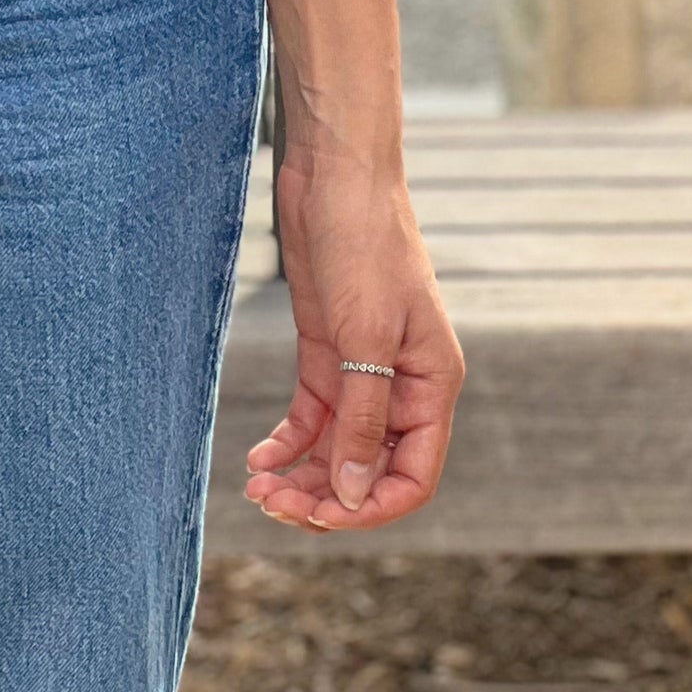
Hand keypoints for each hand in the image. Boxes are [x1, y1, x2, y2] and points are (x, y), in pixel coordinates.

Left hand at [245, 151, 463, 531]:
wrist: (335, 176)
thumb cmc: (364, 244)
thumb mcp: (364, 336)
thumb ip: (364, 417)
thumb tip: (356, 494)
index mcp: (432, 385)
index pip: (413, 475)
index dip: (371, 505)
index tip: (322, 515)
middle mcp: (402, 385)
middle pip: (370, 467)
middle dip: (326, 495)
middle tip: (272, 502)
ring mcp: (363, 368)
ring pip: (338, 446)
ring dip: (303, 473)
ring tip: (259, 487)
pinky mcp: (328, 350)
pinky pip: (314, 414)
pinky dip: (289, 440)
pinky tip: (260, 457)